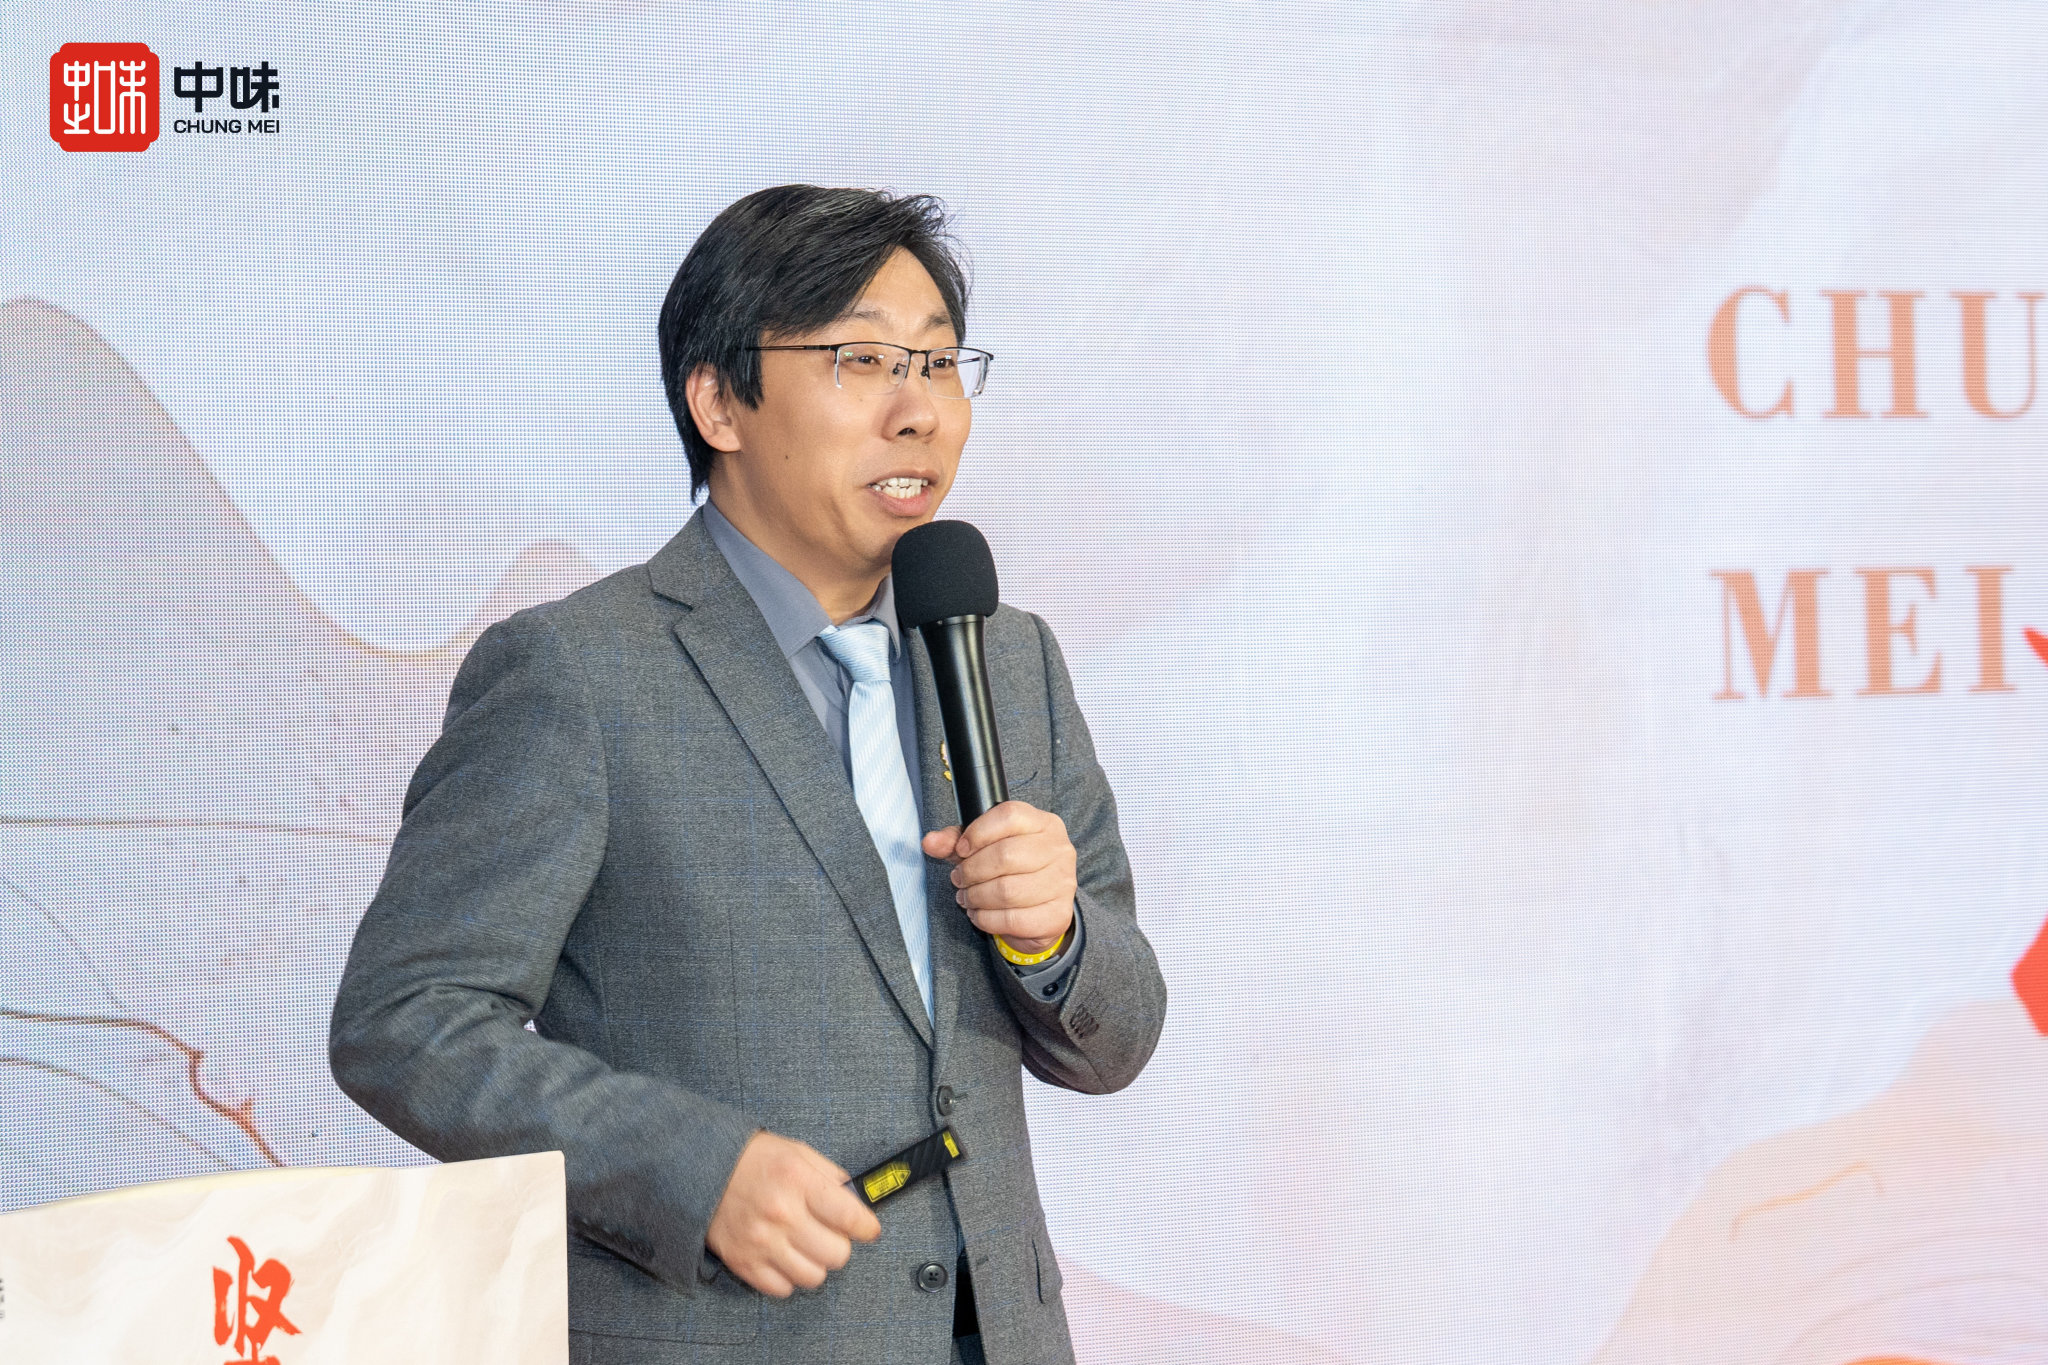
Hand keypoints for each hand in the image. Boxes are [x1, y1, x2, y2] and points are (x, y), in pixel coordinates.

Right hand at [705, 1131, 880, 1296]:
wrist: (703, 1170)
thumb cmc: (756, 1160)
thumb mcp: (799, 1152)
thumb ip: (831, 1176)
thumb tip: (857, 1202)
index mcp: (799, 1181)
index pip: (849, 1216)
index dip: (867, 1227)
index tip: (868, 1229)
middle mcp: (781, 1215)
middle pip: (836, 1254)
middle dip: (840, 1244)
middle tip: (830, 1233)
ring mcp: (761, 1243)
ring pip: (813, 1277)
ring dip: (815, 1263)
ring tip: (806, 1246)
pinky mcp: (743, 1263)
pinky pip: (783, 1289)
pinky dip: (788, 1277)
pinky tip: (784, 1256)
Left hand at [922, 800, 1076, 954]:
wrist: (1040, 910)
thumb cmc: (1012, 871)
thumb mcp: (983, 848)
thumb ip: (955, 841)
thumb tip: (930, 842)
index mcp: (1043, 823)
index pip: (1009, 815)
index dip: (977, 833)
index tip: (961, 850)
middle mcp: (1058, 850)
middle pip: (1006, 855)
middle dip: (972, 871)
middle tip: (959, 879)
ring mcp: (1062, 883)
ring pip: (1007, 890)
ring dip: (977, 897)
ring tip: (968, 897)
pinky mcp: (1057, 915)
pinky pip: (1012, 919)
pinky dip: (986, 919)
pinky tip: (980, 914)